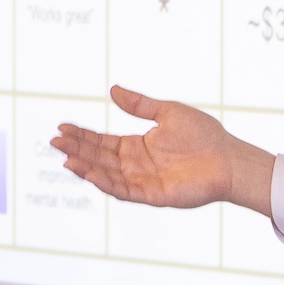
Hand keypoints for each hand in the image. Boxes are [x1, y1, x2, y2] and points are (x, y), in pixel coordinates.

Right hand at [52, 87, 274, 216]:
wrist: (229, 158)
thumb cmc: (205, 135)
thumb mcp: (167, 112)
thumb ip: (139, 104)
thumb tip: (112, 89)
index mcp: (138, 145)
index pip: (102, 141)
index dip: (82, 135)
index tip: (62, 127)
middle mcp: (136, 164)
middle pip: (99, 157)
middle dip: (76, 149)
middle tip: (54, 140)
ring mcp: (142, 181)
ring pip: (106, 175)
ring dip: (85, 167)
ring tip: (65, 159)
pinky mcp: (152, 195)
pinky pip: (124, 191)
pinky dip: (105, 183)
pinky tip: (89, 173)